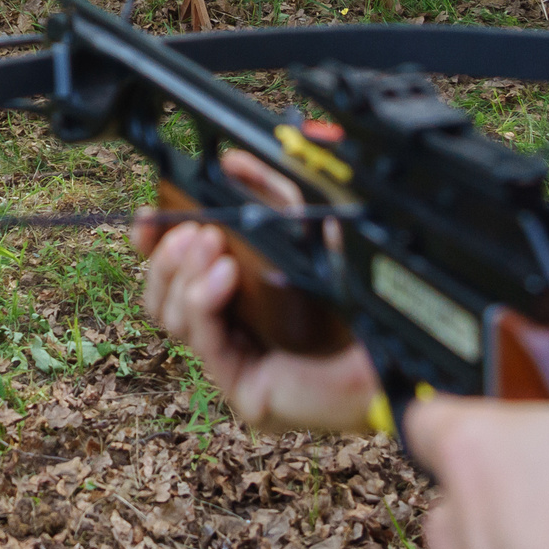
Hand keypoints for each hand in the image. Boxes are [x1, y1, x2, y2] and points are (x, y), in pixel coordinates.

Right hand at [134, 149, 379, 433]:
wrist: (400, 346)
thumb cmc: (360, 296)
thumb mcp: (307, 229)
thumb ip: (269, 193)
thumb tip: (230, 161)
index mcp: (237, 296)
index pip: (173, 273)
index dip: (153, 246)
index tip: (148, 220)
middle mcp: (230, 330)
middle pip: (159, 294)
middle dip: (165, 257)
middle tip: (193, 232)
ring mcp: (234, 362)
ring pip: (170, 316)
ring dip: (181, 274)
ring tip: (211, 247)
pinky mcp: (244, 387)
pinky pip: (202, 339)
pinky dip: (202, 301)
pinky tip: (223, 275)